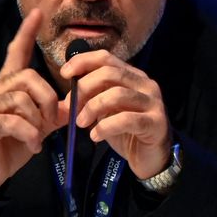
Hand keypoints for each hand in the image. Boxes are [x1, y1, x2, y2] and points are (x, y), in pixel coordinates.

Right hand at [0, 8, 66, 191]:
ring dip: (37, 121)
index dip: (26, 33)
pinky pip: (12, 121)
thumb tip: (72, 104)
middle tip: (50, 121)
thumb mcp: (40, 125)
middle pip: (28, 78)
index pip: (16, 52)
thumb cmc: (13, 144)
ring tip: (38, 137)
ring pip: (21, 99)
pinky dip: (28, 134)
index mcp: (8, 84)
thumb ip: (54, 111)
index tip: (37, 13)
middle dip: (47, 99)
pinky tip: (32, 145)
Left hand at [60, 50, 171, 179]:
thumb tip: (61, 103)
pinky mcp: (155, 123)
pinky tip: (95, 136)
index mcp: (132, 76)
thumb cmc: (127, 132)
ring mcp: (153, 102)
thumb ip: (88, 102)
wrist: (151, 158)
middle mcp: (145, 84)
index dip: (83, 61)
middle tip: (71, 106)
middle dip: (85, 88)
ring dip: (92, 107)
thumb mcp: (104, 113)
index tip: (64, 74)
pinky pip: (126, 119)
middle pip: (109, 73)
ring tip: (81, 123)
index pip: (106, 58)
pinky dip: (105, 127)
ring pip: (117, 94)